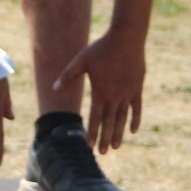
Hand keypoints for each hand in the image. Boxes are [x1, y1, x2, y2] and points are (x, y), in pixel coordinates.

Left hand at [54, 30, 145, 153]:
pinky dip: (135, 120)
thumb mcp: (81, 60)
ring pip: (122, 118)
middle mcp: (114, 96)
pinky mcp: (137, 88)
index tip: (89, 145)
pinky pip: (137, 108)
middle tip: (102, 152)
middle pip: (109, 121)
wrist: (126, 38)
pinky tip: (133, 130)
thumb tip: (53, 89)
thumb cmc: (101, 48)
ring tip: (115, 147)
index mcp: (99, 91)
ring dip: (119, 133)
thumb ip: (67, 76)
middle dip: (105, 138)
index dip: (92, 132)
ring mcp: (127, 93)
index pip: (94, 117)